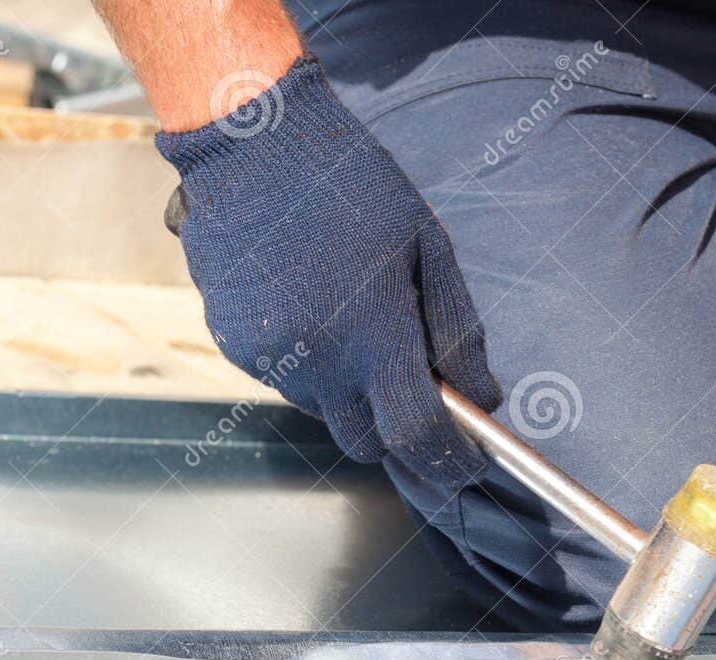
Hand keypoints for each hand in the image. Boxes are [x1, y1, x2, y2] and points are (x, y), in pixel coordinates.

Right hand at [156, 55, 500, 484]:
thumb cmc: (353, 185)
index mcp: (373, 333)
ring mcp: (267, 358)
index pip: (416, 435)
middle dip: (395, 429)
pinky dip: (307, 362)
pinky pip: (284, 379)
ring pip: (323, 410)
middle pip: (366, 442)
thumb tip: (482, 399)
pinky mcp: (233, 345)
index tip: (467, 461)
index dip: (447, 459)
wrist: (253, 143)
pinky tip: (307, 301)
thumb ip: (458, 333)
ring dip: (347, 388)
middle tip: (412, 384)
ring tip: (349, 313)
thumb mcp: (429, 247)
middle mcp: (316, 360)